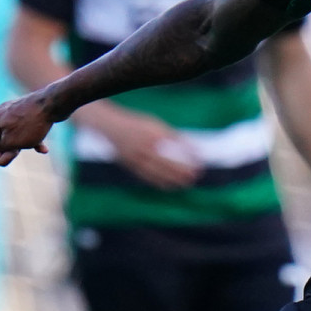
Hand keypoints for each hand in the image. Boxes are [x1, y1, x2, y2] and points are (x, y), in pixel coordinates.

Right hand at [0, 91, 57, 165]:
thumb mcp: (12, 143)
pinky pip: (24, 133)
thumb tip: (3, 150)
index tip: (13, 154)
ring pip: (13, 140)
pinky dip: (32, 141)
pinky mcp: (24, 114)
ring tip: (34, 142)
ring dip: (23, 146)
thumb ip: (2, 150)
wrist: (52, 103)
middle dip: (11, 152)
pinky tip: (43, 148)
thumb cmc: (31, 124)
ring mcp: (11, 114)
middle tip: (23, 147)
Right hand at [76, 102, 202, 189]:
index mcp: (152, 133)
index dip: (188, 155)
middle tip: (195, 176)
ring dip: (173, 179)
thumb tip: (193, 148)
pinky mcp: (130, 166)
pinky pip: (147, 177)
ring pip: (157, 173)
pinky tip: (170, 186)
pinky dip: (160, 182)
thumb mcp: (156, 125)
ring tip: (185, 183)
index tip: (199, 161)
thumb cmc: (138, 125)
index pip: (175, 146)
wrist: (111, 128)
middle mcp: (144, 146)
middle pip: (167, 162)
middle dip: (182, 171)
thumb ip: (173, 136)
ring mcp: (136, 157)